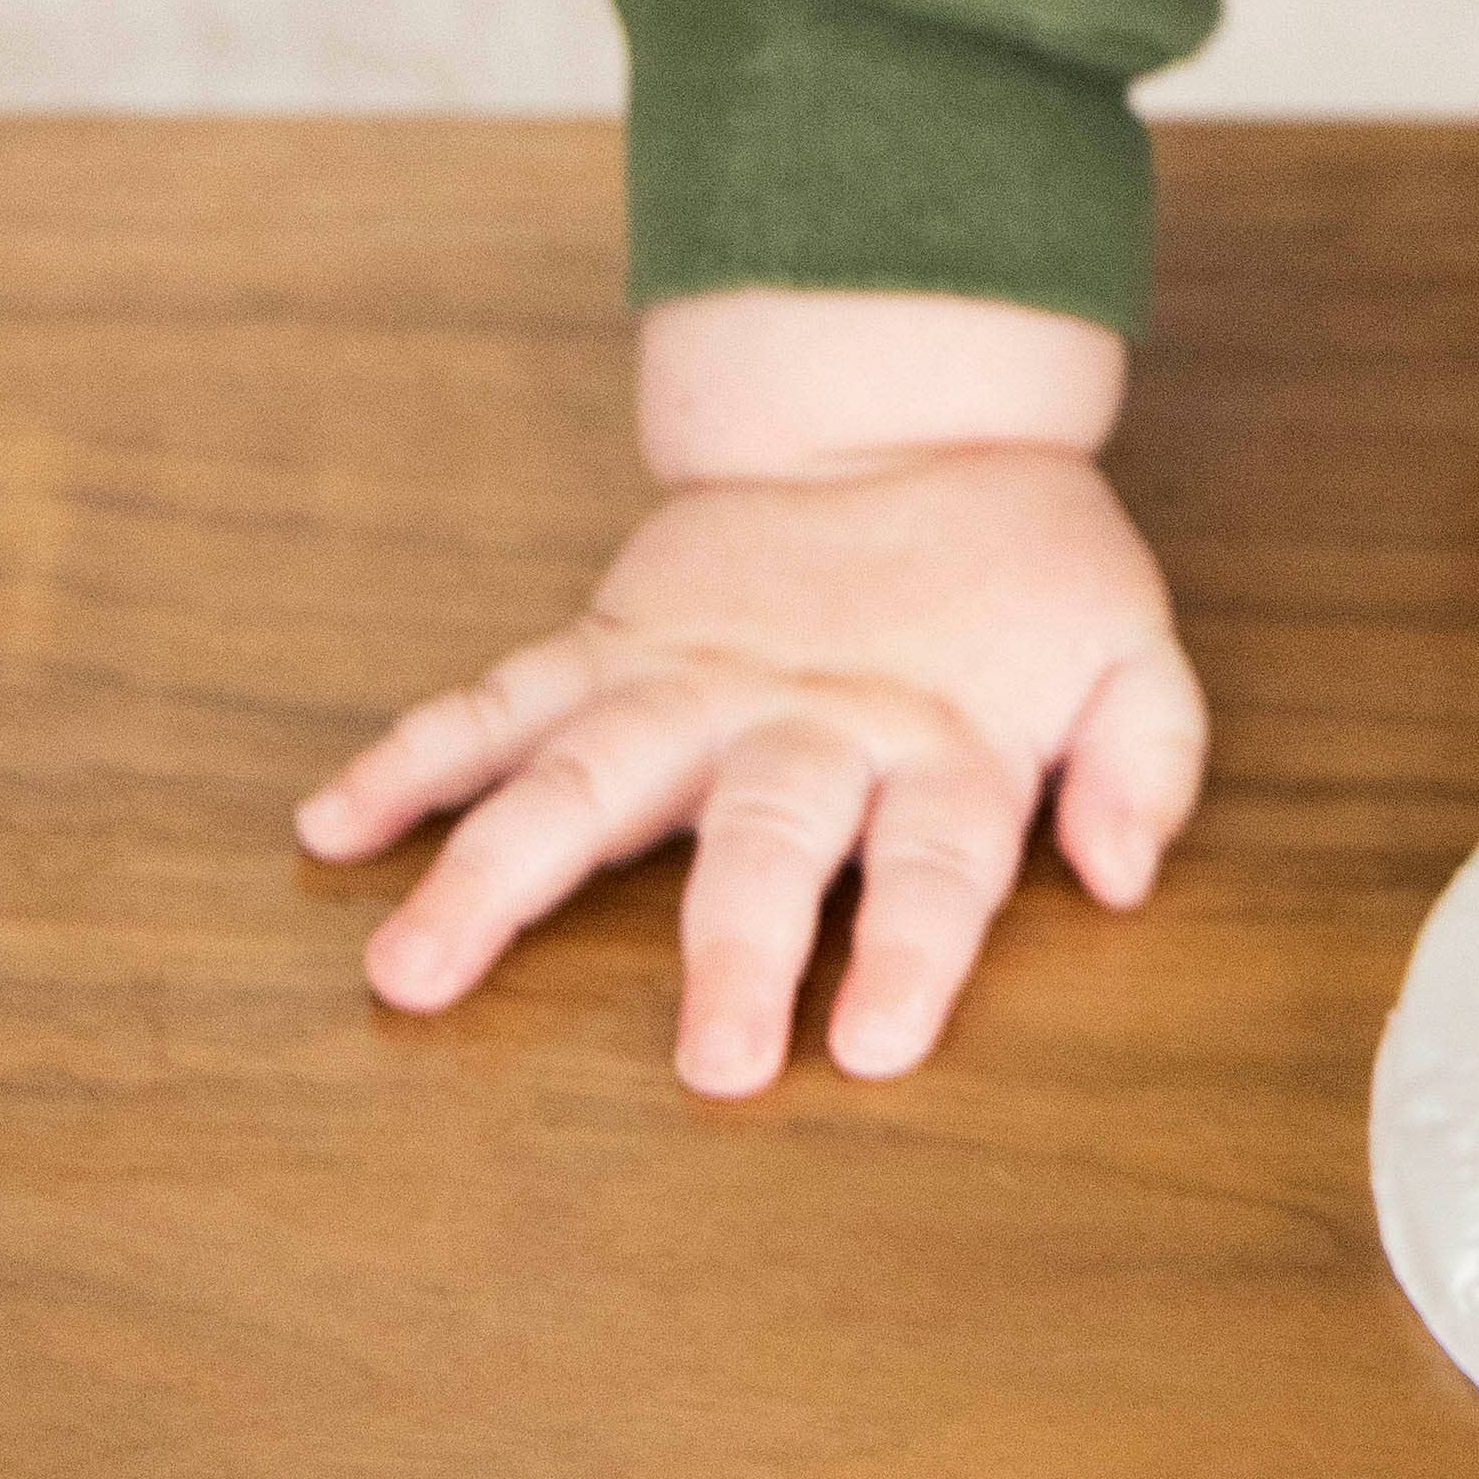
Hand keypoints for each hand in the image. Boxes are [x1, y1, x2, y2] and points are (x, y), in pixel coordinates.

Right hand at [296, 297, 1204, 1095]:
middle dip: (733, 953)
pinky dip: (413, 755)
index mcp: (939, 739)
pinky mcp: (612, 642)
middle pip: (763, 837)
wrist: (910, 411)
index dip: (909, 949)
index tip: (866, 1046)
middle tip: (701, 1067)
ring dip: (494, 872)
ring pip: (584, 775)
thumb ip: (1145, 759)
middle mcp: (804, 717)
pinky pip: (500, 698)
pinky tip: (332, 825)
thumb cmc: (1022, 571)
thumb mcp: (1128, 646)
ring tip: (408, 972)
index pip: (934, 860)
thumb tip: (1128, 873)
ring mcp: (692, 679)